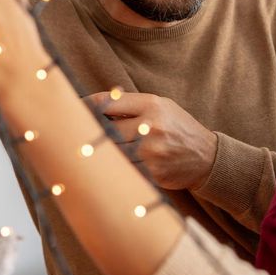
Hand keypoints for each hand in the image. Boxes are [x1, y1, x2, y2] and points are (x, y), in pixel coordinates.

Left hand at [83, 91, 216, 190]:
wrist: (207, 157)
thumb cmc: (178, 128)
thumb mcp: (160, 106)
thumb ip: (130, 104)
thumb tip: (95, 103)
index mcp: (151, 104)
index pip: (106, 102)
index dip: (84, 105)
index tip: (71, 109)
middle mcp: (151, 126)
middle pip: (104, 128)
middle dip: (87, 131)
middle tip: (69, 134)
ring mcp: (152, 151)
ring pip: (111, 151)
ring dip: (96, 152)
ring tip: (82, 151)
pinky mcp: (153, 172)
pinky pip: (123, 169)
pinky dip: (111, 168)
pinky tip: (103, 166)